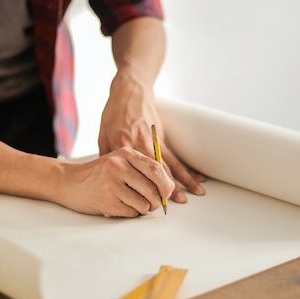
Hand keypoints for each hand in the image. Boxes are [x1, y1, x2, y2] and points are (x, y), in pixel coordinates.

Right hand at [57, 147, 174, 217]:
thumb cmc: (100, 174)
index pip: (157, 169)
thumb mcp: (119, 162)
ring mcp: (111, 184)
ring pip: (144, 203)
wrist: (69, 181)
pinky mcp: (107, 201)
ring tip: (133, 203)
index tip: (168, 193)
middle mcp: (118, 166)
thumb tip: (170, 189)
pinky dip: (131, 213)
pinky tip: (121, 206)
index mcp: (126, 153)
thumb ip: (142, 169)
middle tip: (154, 204)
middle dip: (158, 200)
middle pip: (153, 188)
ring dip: (143, 208)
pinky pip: (132, 213)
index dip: (167, 184)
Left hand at [98, 73, 205, 202]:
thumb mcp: (103, 135)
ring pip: (169, 166)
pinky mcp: (162, 138)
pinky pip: (176, 156)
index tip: (145, 203)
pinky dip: (186, 168)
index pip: (132, 174)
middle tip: (172, 205)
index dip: (140, 189)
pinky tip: (196, 177)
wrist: (129, 91)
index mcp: (122, 148)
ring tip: (193, 194)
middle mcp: (140, 146)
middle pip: (154, 172)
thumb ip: (106, 157)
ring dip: (182, 181)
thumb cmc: (113, 113)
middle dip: (164, 190)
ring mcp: (153, 142)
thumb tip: (109, 178)